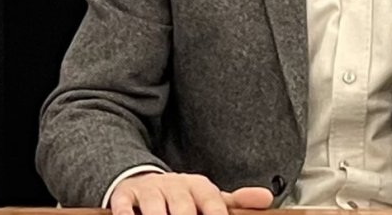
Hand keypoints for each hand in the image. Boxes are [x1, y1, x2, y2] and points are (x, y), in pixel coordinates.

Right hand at [108, 172, 274, 214]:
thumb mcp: (210, 197)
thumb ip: (238, 201)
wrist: (145, 180)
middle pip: (182, 207)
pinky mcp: (126, 195)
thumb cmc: (184, 197)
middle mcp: (175, 185)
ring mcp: (150, 189)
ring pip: (154, 206)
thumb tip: (267, 198)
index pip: (212, 202)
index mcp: (199, 186)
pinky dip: (126, 214)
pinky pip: (124, 204)